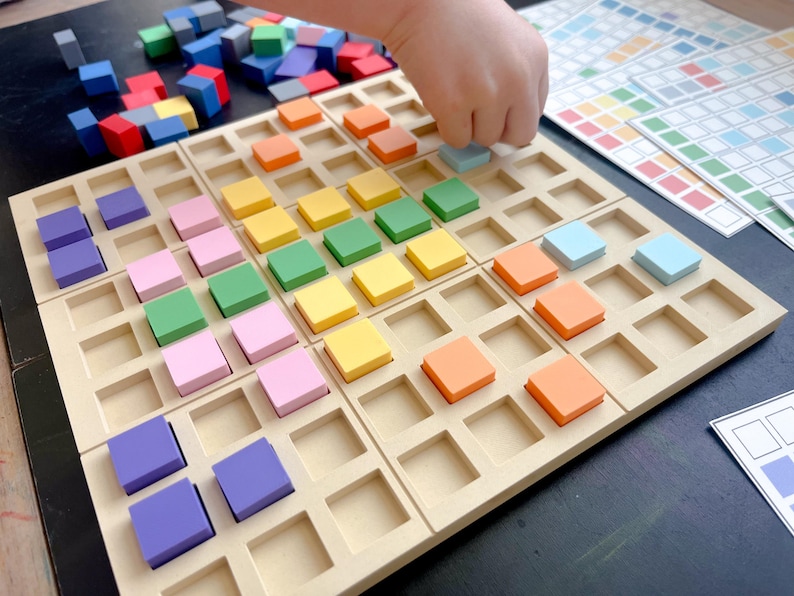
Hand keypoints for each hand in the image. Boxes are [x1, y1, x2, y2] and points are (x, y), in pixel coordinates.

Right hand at [384, 0, 548, 147]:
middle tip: (476, 112)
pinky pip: (457, 139)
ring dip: (467, 124)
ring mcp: (487, 93)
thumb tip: (508, 116)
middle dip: (497, 128)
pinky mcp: (454, 105)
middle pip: (518, 134)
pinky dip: (446, 126)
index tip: (493, 105)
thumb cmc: (456, 13)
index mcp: (535, 59)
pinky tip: (440, 96)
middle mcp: (518, 79)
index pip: (534, 111)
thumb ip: (515, 72)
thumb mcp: (506, 37)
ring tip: (453, 91)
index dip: (510, 112)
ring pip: (485, 138)